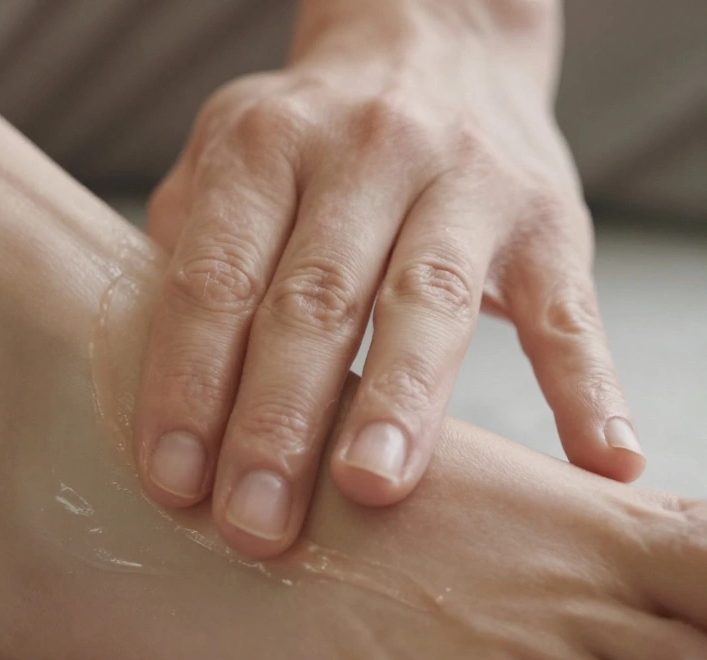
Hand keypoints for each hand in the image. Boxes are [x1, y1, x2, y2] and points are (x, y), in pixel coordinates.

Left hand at [134, 3, 644, 557]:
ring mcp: (464, 181)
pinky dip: (586, 385)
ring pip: (428, 301)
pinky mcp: (548, 217)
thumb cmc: (310, 135)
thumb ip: (185, 246)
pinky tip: (598, 458)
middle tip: (255, 520)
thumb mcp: (228, 156)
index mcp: (266, 146)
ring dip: (399, 402)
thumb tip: (153, 373)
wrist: (436, 41)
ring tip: (369, 490)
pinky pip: (568, 310)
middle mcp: (364, 152)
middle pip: (314, 300)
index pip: (217, 278)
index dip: (189, 382)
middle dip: (277, 420)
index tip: (174, 479)